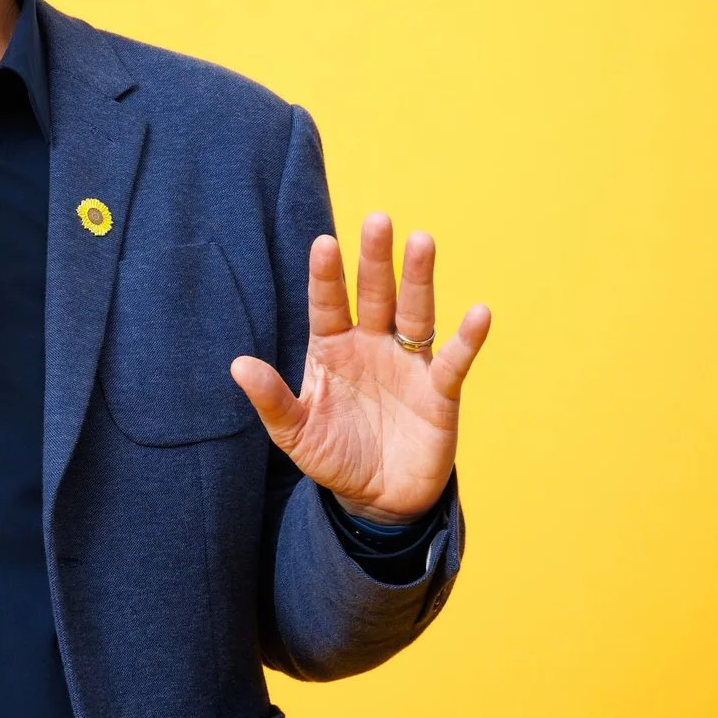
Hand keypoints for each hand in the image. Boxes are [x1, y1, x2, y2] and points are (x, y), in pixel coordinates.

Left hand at [229, 213, 492, 524]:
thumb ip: (271, 400)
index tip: (324, 243)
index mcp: (331, 349)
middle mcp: (371, 345)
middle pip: (375, 294)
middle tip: (378, 220)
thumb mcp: (295, 433)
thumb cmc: (333, 456)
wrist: (378, 498)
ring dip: (418, 279)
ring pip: (415, 312)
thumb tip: (238, 365)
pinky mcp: (440, 391)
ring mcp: (407, 363)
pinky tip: (479, 313)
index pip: (327, 304)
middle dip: (375, 259)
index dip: (326, 276)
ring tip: (421, 241)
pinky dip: (467, 338)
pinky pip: (453, 359)